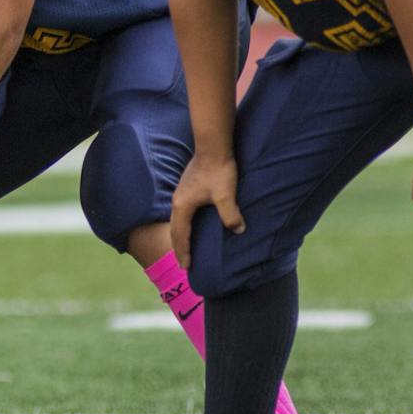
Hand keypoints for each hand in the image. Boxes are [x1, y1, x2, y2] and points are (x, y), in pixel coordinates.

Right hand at [169, 150, 243, 272]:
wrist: (213, 145)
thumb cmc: (218, 170)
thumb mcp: (226, 196)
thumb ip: (230, 216)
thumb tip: (238, 230)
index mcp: (183, 206)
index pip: (181, 236)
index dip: (184, 252)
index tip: (186, 268)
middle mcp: (178, 201)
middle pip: (174, 230)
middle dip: (178, 247)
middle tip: (182, 263)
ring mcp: (181, 193)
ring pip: (177, 220)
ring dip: (180, 235)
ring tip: (184, 246)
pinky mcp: (187, 186)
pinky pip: (182, 212)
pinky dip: (184, 224)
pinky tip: (191, 222)